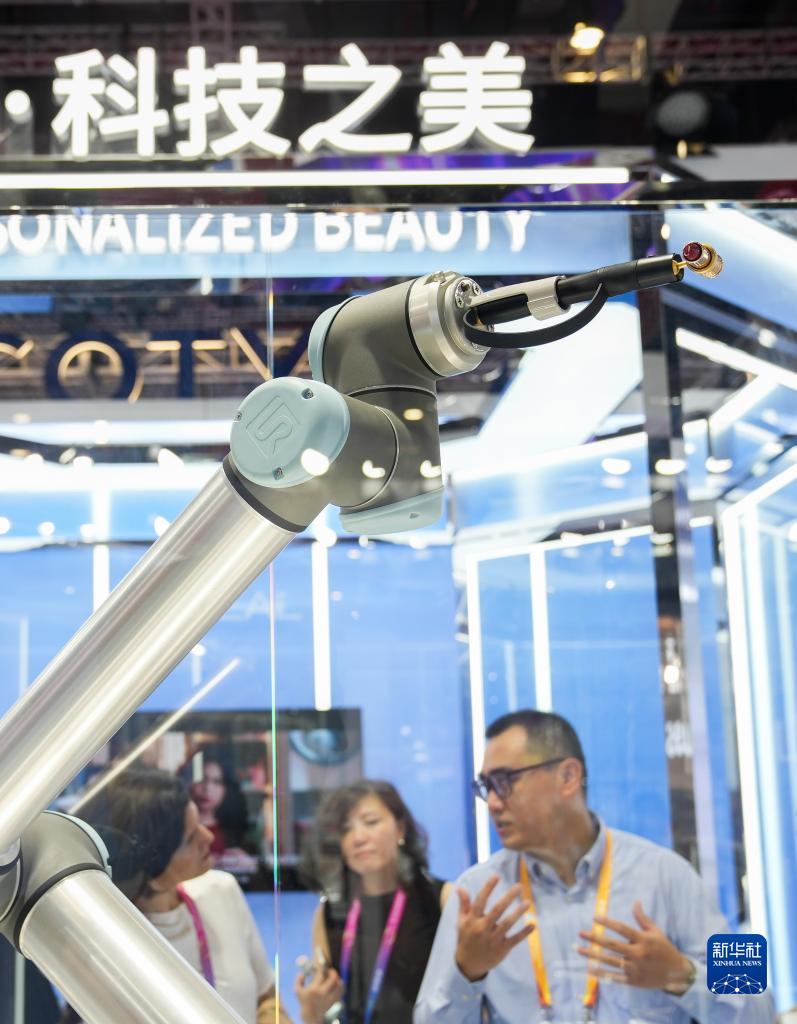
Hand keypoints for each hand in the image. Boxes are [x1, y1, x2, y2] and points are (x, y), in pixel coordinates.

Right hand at [294, 964, 343, 1023]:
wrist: (311, 1016)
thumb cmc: (304, 1001)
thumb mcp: (298, 991)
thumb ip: (299, 980)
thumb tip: (302, 972)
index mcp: (314, 989)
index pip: (320, 973)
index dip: (320, 967)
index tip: (320, 965)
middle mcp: (323, 993)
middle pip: (333, 977)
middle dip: (332, 971)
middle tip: (329, 971)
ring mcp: (330, 997)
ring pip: (339, 984)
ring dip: (337, 979)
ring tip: (333, 978)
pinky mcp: (334, 1001)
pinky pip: (341, 991)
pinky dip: (340, 986)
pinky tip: (336, 984)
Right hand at [455, 876, 533, 982]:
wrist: (468, 965)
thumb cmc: (465, 939)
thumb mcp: (462, 922)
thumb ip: (464, 904)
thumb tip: (460, 887)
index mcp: (472, 920)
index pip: (480, 901)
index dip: (488, 888)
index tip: (497, 876)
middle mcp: (482, 928)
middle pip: (497, 910)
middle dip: (508, 897)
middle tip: (519, 886)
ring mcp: (493, 939)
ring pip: (507, 924)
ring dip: (518, 912)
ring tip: (527, 902)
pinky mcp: (502, 949)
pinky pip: (515, 939)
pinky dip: (524, 933)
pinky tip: (532, 925)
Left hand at [576, 901, 694, 992]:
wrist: (675, 973)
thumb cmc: (664, 949)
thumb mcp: (656, 932)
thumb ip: (642, 918)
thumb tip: (635, 902)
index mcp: (643, 940)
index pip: (622, 929)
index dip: (608, 923)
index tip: (594, 918)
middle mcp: (638, 954)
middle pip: (613, 946)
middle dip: (595, 939)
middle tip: (580, 933)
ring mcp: (635, 969)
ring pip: (610, 961)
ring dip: (593, 955)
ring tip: (579, 949)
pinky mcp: (633, 980)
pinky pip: (615, 977)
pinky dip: (601, 974)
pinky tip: (590, 969)